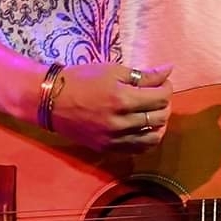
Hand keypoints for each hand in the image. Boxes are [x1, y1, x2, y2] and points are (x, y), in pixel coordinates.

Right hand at [46, 62, 172, 153]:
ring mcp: (114, 138)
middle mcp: (120, 122)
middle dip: (164, 104)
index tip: (161, 82)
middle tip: (157, 95)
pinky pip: (138, 149)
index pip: (161, 97)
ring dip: (159, 124)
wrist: (51, 100)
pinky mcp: (107, 148)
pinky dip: (147, 139)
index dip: (166, 87)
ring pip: (153, 138)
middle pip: (160, 117)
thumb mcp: (113, 70)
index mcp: (122, 99)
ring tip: (153, 112)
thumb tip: (168, 71)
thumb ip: (143, 75)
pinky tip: (144, 128)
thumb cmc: (82, 79)